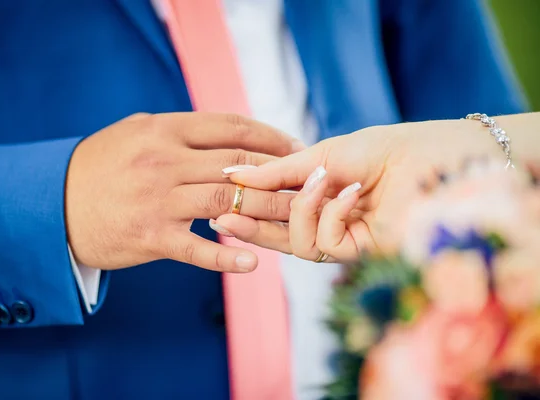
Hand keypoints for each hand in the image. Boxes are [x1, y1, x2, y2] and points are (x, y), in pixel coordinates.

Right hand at [65, 112, 303, 271]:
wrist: (52, 205)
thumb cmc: (100, 166)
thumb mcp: (135, 132)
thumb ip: (178, 130)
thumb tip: (226, 133)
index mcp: (164, 130)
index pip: (231, 128)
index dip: (271, 136)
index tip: (296, 146)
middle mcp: (165, 161)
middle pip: (239, 166)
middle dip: (282, 174)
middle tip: (309, 183)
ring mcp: (158, 200)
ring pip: (229, 204)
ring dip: (269, 211)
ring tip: (297, 218)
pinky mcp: (151, 237)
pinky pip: (198, 248)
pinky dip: (227, 256)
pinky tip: (252, 262)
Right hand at [214, 117, 517, 261]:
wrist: (434, 156)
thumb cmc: (386, 150)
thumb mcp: (324, 154)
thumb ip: (280, 172)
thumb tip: (232, 175)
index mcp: (321, 200)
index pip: (276, 213)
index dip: (247, 211)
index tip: (220, 203)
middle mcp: (331, 223)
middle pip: (280, 237)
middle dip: (252, 228)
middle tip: (224, 216)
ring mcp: (348, 240)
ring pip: (300, 246)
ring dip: (301, 211)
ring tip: (320, 179)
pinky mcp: (365, 253)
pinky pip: (328, 244)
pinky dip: (332, 215)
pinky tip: (349, 192)